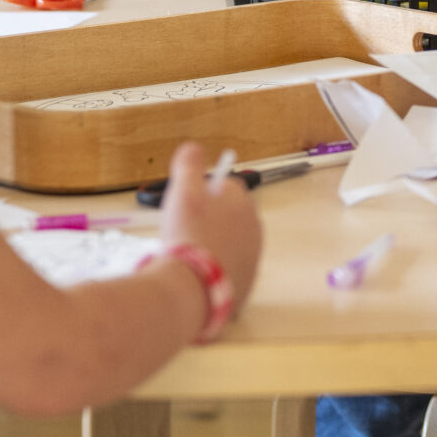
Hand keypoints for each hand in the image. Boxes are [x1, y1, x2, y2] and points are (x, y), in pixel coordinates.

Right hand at [154, 142, 261, 320]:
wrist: (194, 289)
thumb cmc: (189, 235)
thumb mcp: (184, 191)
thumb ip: (188, 164)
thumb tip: (193, 147)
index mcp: (243, 201)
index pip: (226, 187)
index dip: (202, 194)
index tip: (184, 207)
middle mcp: (254, 227)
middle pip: (228, 216)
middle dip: (208, 221)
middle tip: (182, 232)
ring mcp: (253, 256)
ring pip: (229, 243)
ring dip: (211, 246)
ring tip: (186, 255)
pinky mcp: (246, 283)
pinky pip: (227, 270)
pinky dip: (213, 271)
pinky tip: (194, 275)